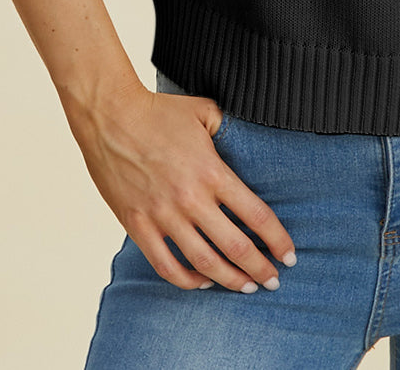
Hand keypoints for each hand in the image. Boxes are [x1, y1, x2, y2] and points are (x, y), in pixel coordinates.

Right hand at [66, 80, 296, 292]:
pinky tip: (202, 281)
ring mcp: (163, 215)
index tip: (289, 254)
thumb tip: (248, 141)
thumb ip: (230, 129)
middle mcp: (191, 199)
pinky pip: (166, 265)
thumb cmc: (159, 111)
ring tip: (245, 287)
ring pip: (204, 263)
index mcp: (212, 172)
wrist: (110, 116)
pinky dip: (187, 280)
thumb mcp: (205, 111)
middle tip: (273, 281)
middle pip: (236, 246)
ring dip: (229, 280)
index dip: (277, 240)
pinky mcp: (138, 225)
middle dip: (260, 270)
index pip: (256, 215)